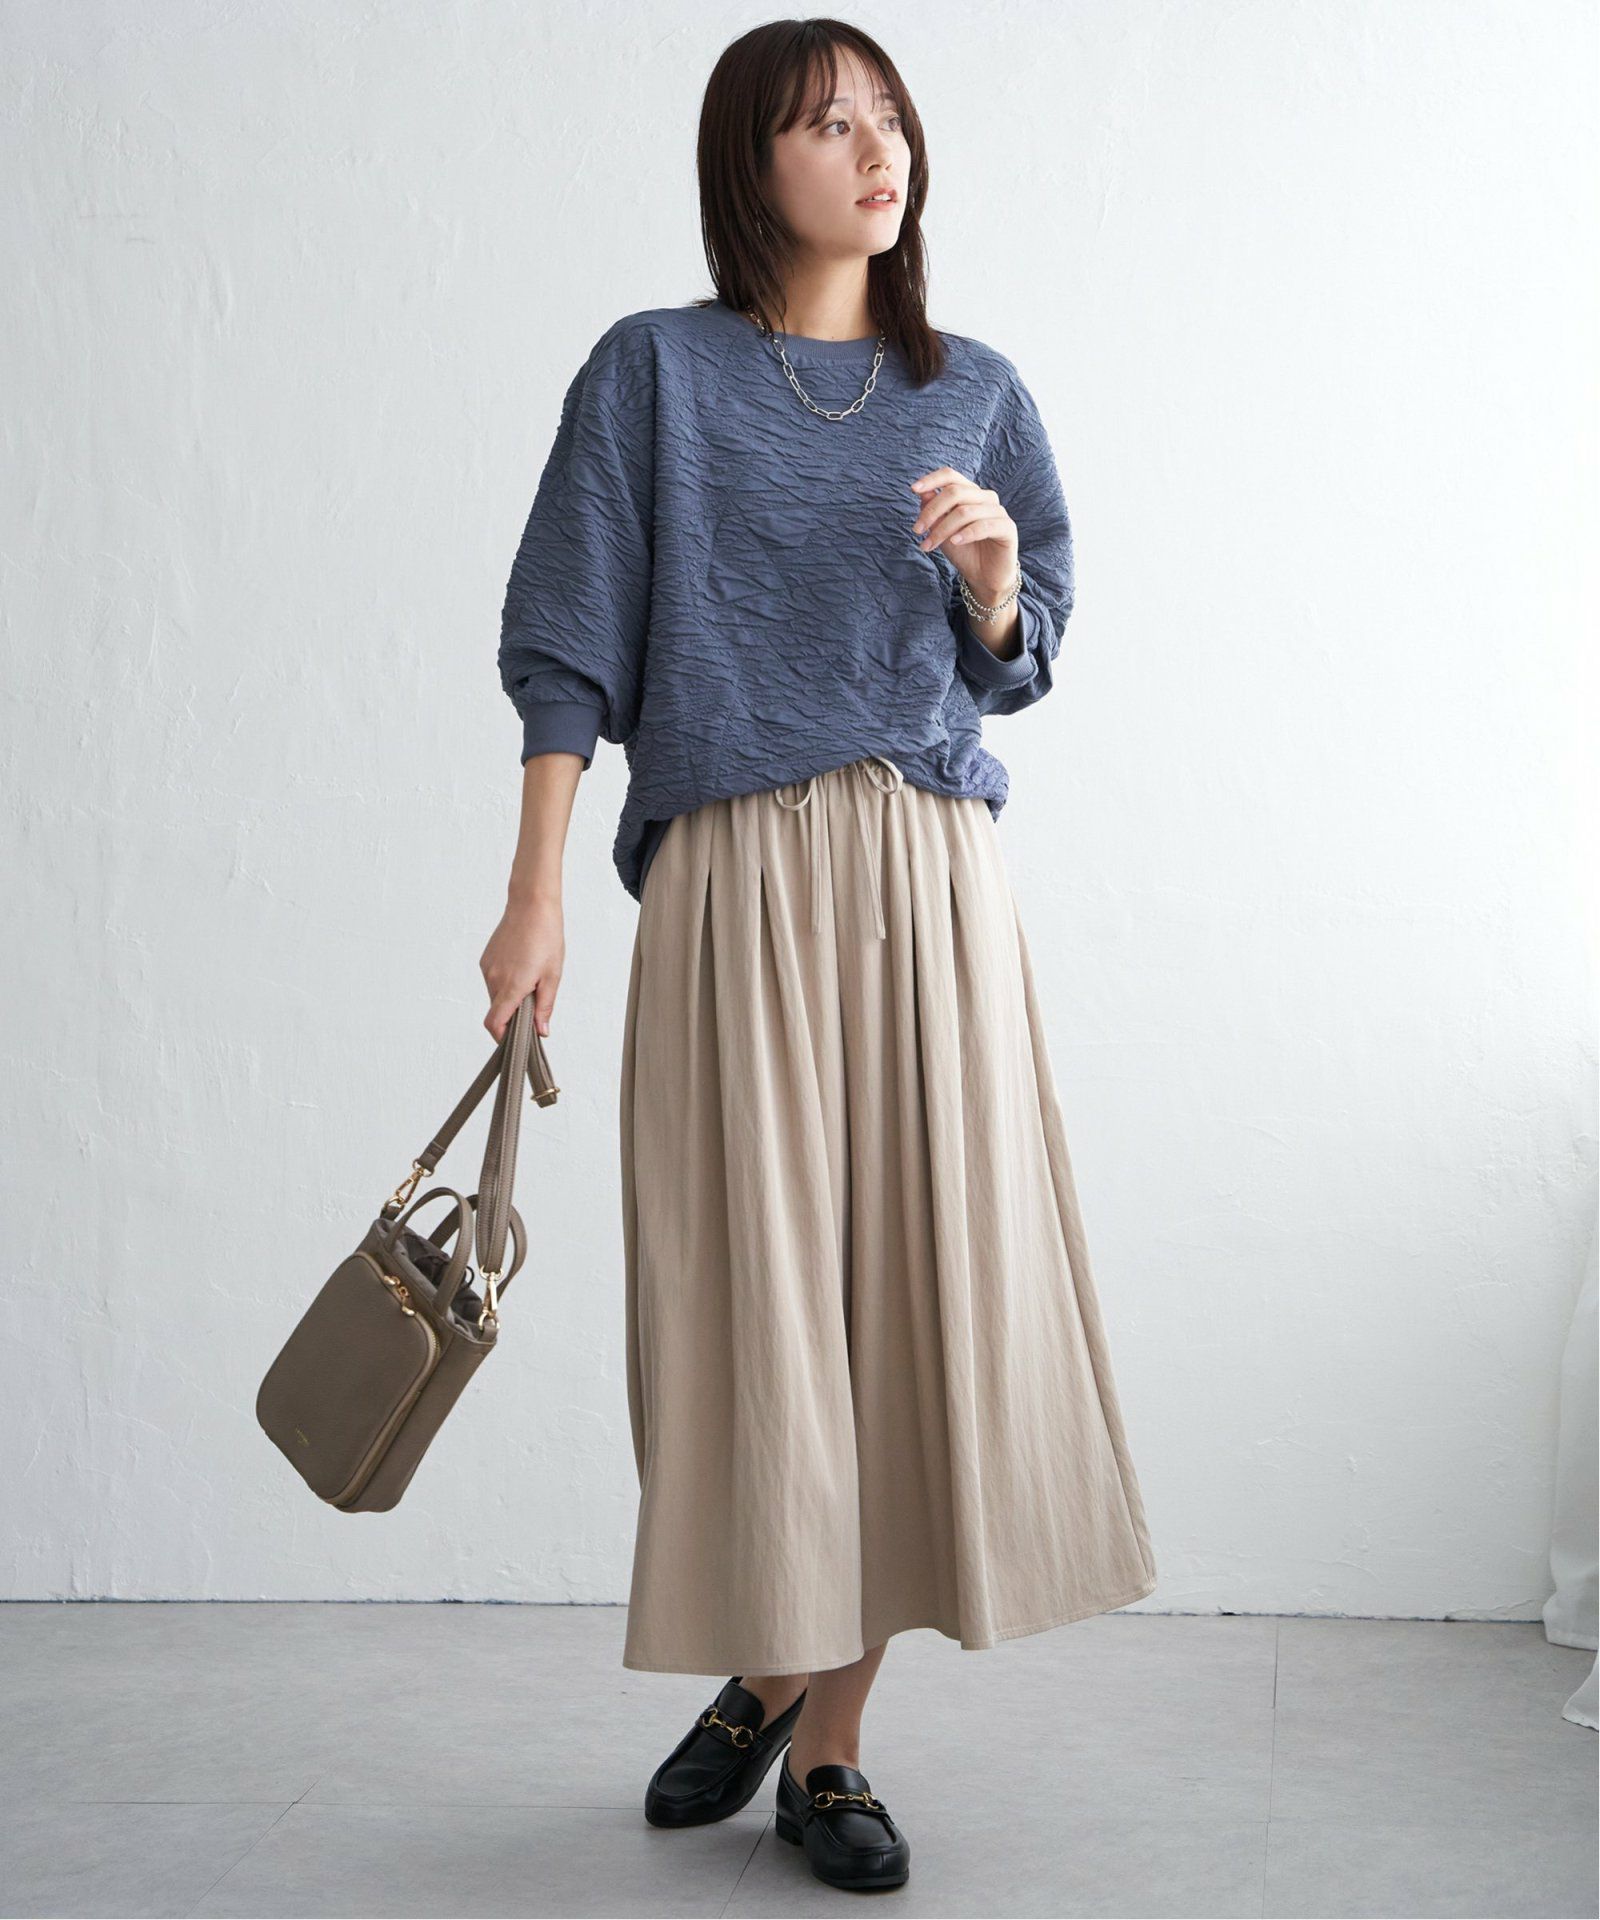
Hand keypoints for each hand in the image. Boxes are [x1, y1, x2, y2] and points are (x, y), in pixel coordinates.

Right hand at [480, 894, 563, 1041]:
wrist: (531, 905)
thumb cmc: (546, 937)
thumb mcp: (553, 975)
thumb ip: (545, 1006)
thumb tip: (541, 1031)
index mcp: (512, 986)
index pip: (494, 1024)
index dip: (502, 1038)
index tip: (515, 1040)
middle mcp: (494, 979)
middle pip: (497, 1012)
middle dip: (512, 1015)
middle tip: (534, 1005)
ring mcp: (487, 968)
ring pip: (495, 996)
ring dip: (510, 997)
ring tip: (531, 979)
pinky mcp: (485, 960)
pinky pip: (493, 980)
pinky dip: (505, 983)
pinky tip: (521, 967)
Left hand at [909, 466, 1018, 599]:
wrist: (983, 578)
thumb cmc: (963, 552)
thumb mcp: (941, 531)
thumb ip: (934, 511)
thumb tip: (922, 492)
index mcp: (970, 493)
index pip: (951, 476)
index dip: (932, 479)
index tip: (913, 490)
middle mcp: (986, 498)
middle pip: (955, 492)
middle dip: (931, 511)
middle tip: (917, 531)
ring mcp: (998, 512)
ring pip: (965, 511)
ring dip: (942, 529)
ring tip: (929, 545)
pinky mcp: (1008, 528)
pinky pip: (984, 526)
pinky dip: (965, 534)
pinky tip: (954, 542)